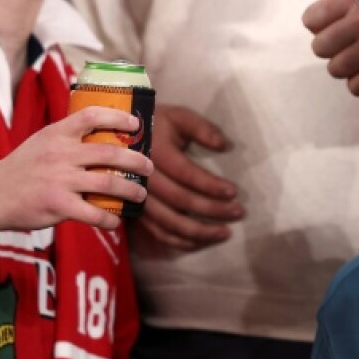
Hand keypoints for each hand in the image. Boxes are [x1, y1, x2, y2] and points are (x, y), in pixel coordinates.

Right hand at [0, 106, 152, 231]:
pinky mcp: (57, 205)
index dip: (118, 117)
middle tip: (149, 167)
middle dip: (136, 160)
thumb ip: (69, 137)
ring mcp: (59, 180)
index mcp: (57, 133)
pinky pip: (93, 213)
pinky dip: (110, 219)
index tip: (136, 124)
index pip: (92, 115)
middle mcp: (60, 153)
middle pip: (110, 152)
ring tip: (141, 194)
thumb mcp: (42, 142)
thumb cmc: (22, 169)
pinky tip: (117, 221)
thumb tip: (107, 136)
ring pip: (108, 183)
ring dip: (131, 190)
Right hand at [135, 104, 242, 251]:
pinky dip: (181, 241)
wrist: (119, 137)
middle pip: (181, 202)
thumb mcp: (178, 117)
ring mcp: (138, 198)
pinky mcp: (137, 212)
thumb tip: (224, 145)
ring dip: (200, 232)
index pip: (187, 174)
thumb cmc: (156, 124)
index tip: (234, 192)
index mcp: (156, 153)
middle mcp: (144, 179)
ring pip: (170, 223)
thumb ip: (201, 128)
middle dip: (213, 210)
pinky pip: (158, 232)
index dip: (211, 185)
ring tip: (225, 233)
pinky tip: (202, 241)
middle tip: (239, 212)